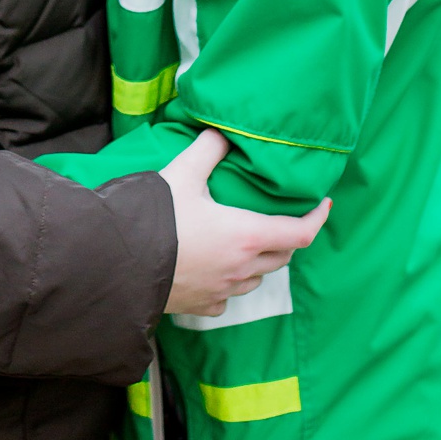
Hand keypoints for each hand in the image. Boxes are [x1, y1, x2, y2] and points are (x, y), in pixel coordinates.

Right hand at [160, 129, 329, 316]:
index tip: (323, 204)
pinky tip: (215, 270)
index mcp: (246, 235)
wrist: (117, 263)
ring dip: (260, 261)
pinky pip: (227, 297)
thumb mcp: (183, 173)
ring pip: (256, 278)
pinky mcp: (201, 305)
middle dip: (288, 237)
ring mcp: (222, 290)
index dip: (317, 218)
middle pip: (282, 256)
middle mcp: (242, 268)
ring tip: (247, 242)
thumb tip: (222, 134)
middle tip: (280, 218)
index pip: (300, 232)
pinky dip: (230, 283)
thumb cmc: (155, 218)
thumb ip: (208, 149)